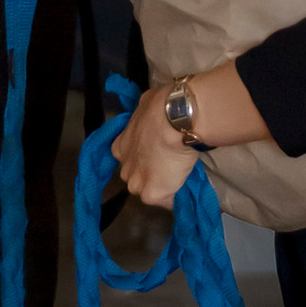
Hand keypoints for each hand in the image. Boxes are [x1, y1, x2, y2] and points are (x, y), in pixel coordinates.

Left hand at [112, 85, 200, 208]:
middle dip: (149, 173)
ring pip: (148, 190)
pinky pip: (166, 200)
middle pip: (136, 177)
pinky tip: (185, 187)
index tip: (155, 153)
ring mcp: (136, 183)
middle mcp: (124, 167)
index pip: (128, 158)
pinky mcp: (151, 194)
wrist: (175, 119)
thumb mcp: (147, 105)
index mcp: (120, 147)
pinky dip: (175, 196)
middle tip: (169, 165)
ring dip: (162, 186)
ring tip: (179, 177)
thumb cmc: (161, 107)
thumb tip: (154, 109)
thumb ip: (146, 115)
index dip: (142, 157)